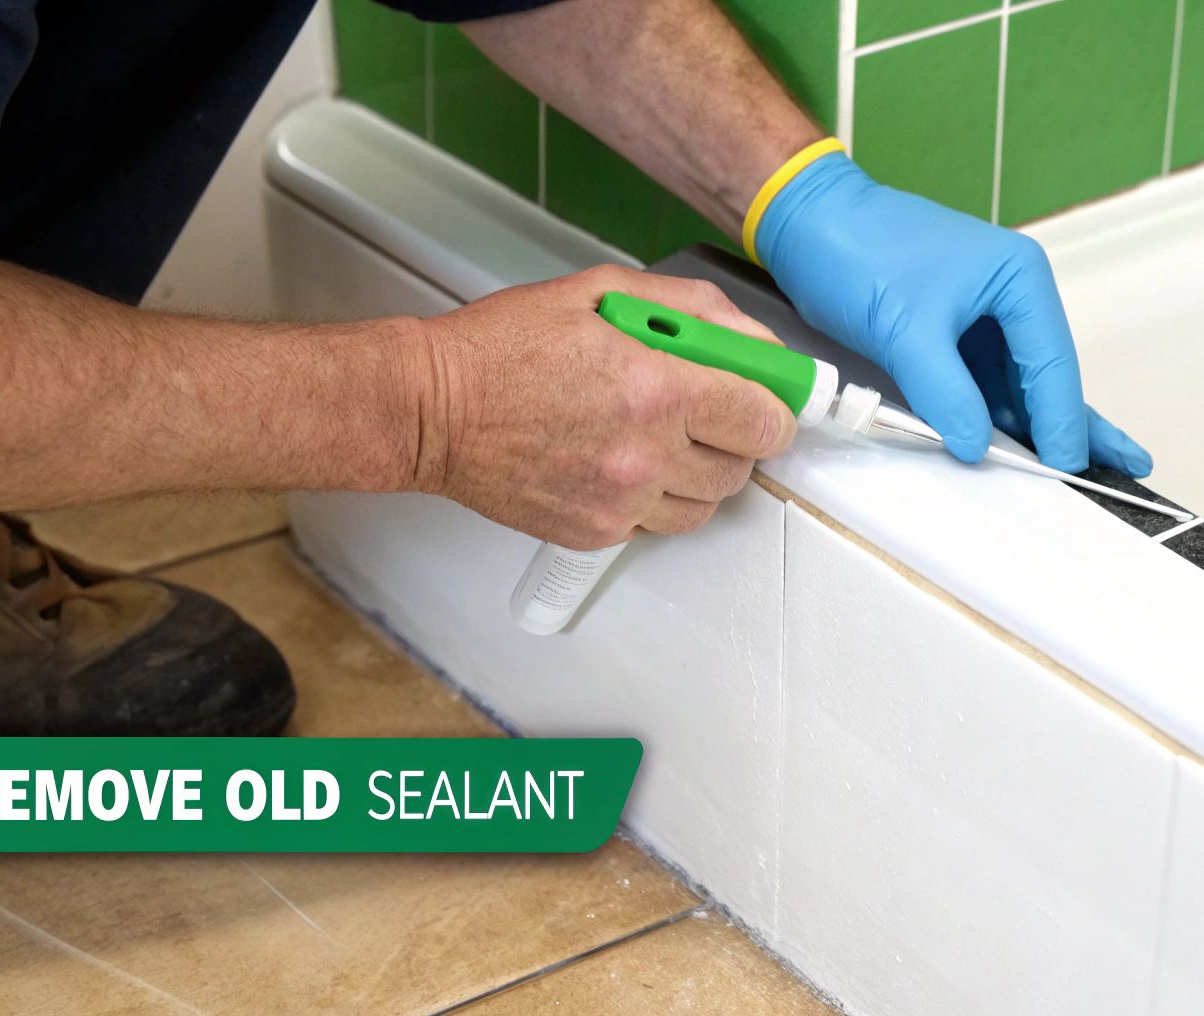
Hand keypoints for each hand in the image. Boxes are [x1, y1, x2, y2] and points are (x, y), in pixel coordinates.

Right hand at [413, 265, 796, 548]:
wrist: (431, 411)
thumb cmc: (503, 349)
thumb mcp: (601, 293)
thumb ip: (692, 310)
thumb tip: (754, 341)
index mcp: (657, 390)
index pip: (766, 420)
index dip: (772, 407)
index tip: (764, 398)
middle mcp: (646, 456)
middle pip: (742, 468)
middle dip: (732, 437)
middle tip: (700, 409)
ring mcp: (621, 502)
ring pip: (705, 505)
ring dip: (696, 472)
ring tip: (655, 436)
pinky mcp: (595, 534)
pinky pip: (657, 526)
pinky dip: (653, 498)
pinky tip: (618, 461)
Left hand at [754, 153, 1151, 476]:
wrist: (808, 224)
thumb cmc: (858, 250)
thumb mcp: (905, 328)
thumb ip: (946, 391)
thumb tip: (976, 444)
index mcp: (1018, 279)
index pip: (1053, 363)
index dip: (1063, 420)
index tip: (1068, 467)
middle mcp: (1011, 296)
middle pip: (1048, 375)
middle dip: (1072, 425)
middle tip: (1122, 471)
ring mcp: (982, 316)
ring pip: (1018, 385)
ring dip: (1036, 428)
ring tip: (1076, 471)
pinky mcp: (951, 334)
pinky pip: (984, 384)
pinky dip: (996, 417)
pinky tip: (1017, 448)